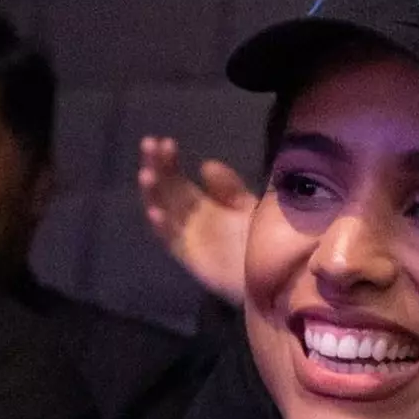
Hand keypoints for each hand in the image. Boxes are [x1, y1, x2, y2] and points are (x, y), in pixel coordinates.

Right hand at [136, 134, 254, 306]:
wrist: (272, 276)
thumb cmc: (259, 240)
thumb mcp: (247, 206)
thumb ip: (228, 188)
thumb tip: (204, 165)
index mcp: (201, 202)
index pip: (177, 177)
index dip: (168, 160)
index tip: (164, 142)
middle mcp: (188, 217)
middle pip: (165, 189)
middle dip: (155, 167)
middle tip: (148, 145)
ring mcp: (186, 237)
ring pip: (162, 210)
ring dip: (153, 193)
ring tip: (147, 174)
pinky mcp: (189, 256)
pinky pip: (171, 241)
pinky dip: (162, 228)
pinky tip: (157, 213)